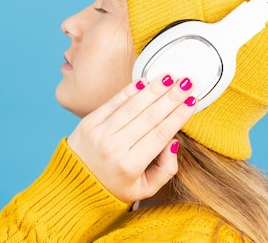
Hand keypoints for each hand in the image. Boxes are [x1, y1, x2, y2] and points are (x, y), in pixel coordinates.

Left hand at [67, 74, 196, 202]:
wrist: (74, 185)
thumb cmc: (114, 186)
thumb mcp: (144, 189)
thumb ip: (165, 169)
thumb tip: (174, 142)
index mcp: (130, 166)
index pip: (160, 134)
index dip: (178, 115)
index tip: (193, 101)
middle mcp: (114, 147)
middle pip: (149, 116)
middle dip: (171, 97)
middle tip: (187, 82)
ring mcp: (100, 132)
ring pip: (132, 106)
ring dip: (153, 89)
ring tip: (169, 77)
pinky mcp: (89, 122)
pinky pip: (113, 102)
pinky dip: (129, 90)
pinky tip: (145, 81)